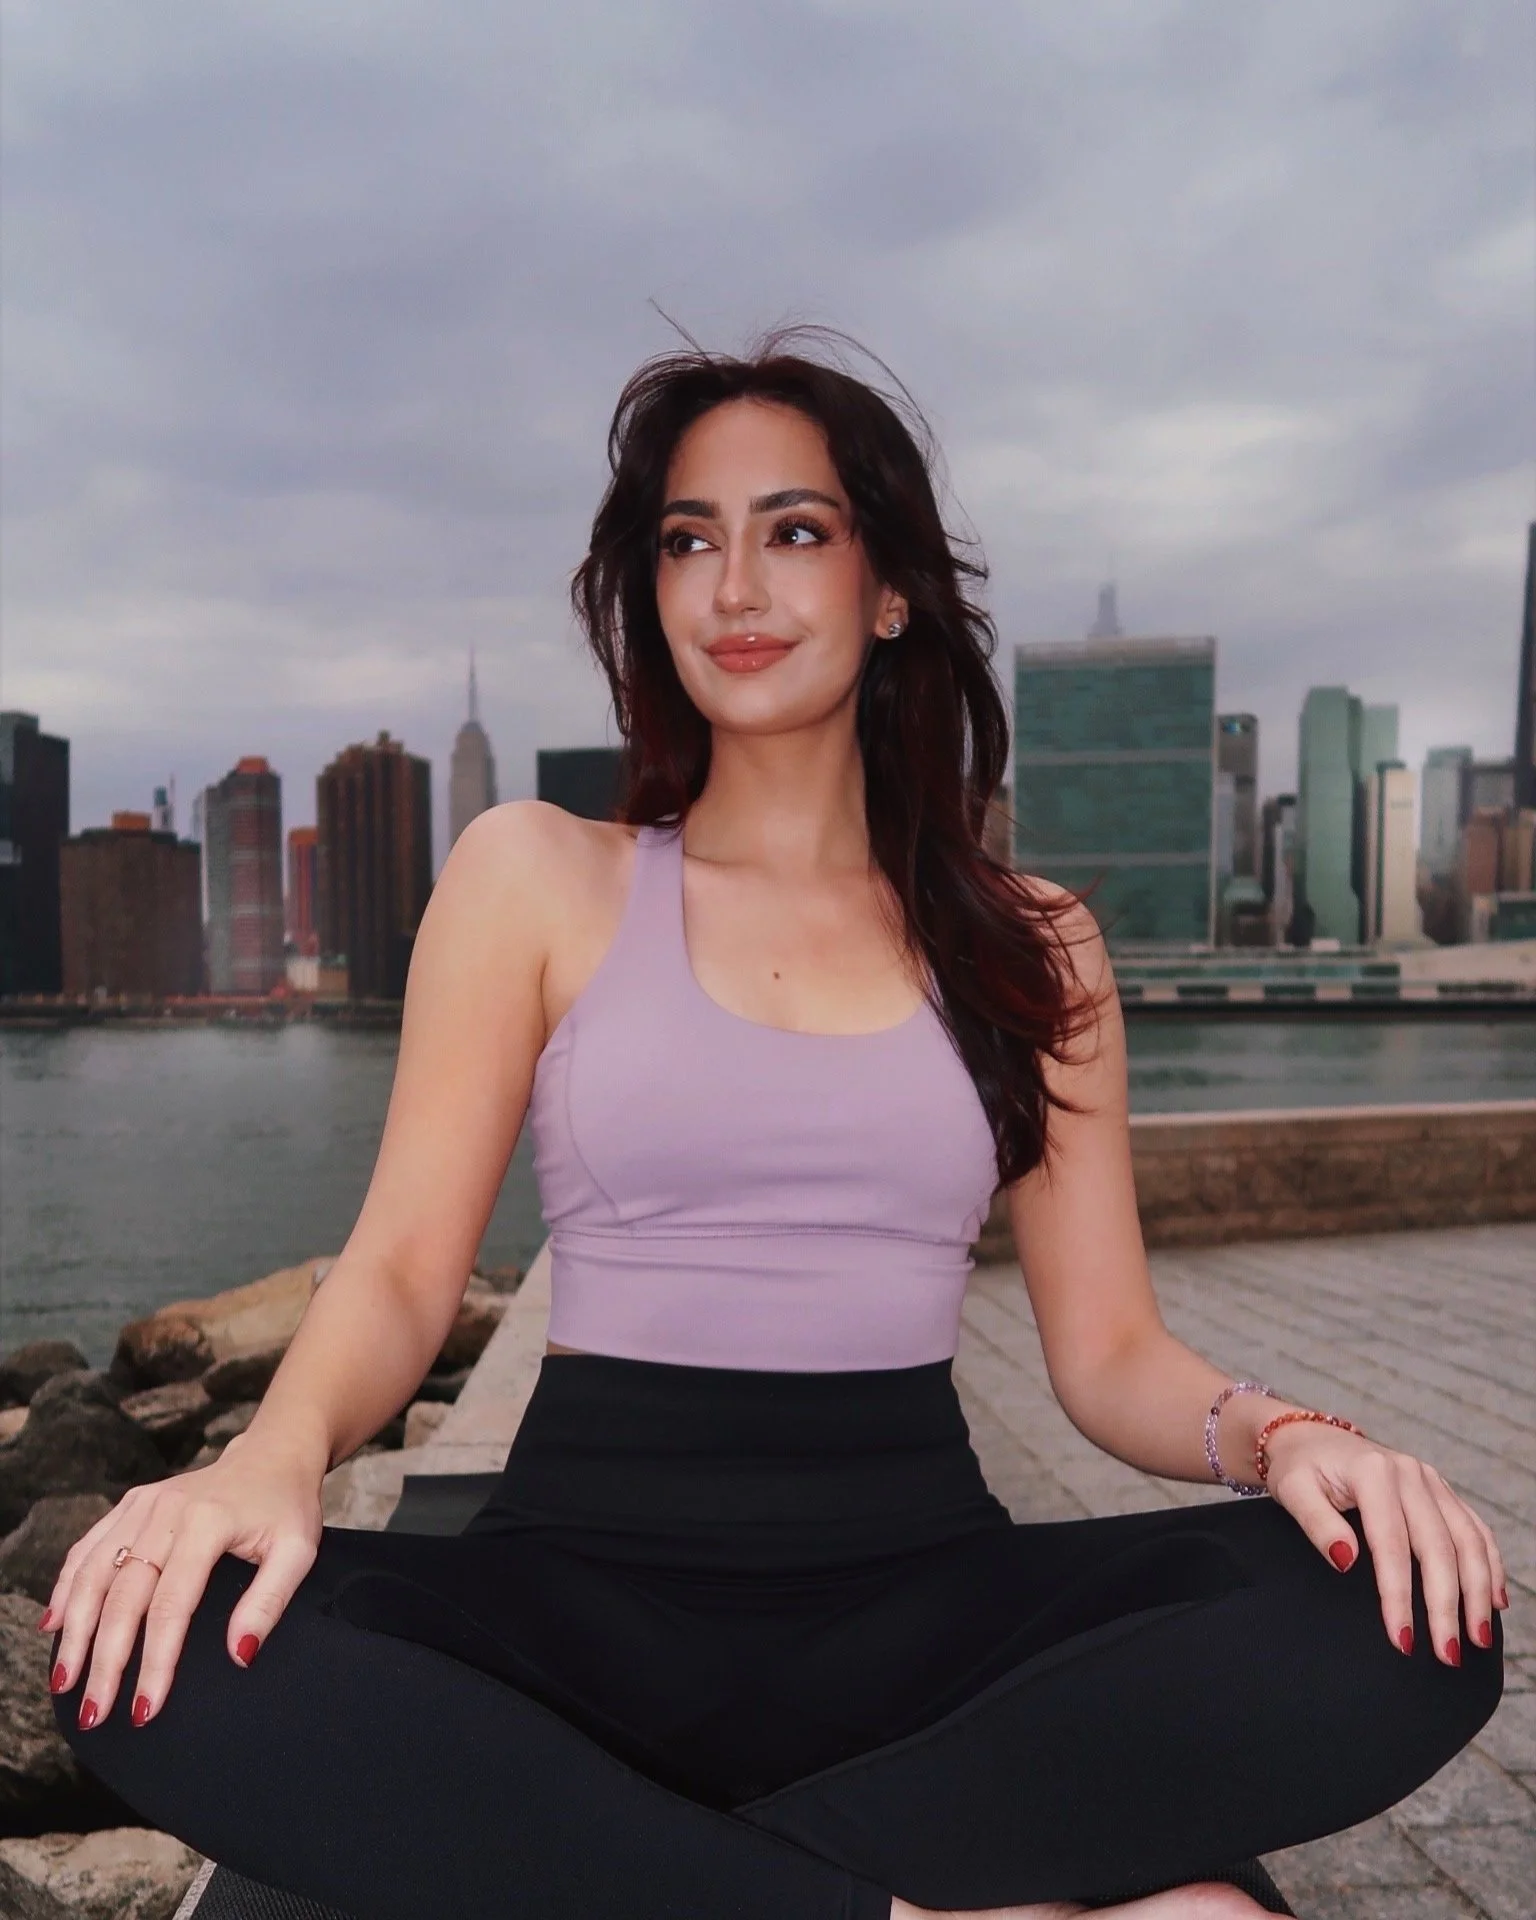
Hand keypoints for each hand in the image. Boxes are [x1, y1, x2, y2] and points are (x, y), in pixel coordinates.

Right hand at [40, 1431, 322, 1728]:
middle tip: (95, 1712)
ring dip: (76, 1631)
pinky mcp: (132, 1503)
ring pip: (94, 1574)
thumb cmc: (286, 1507)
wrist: (272, 1453)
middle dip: (105, 1661)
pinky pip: (88, 1548)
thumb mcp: (298, 1551)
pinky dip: (67, 1587)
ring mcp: (144, 1504)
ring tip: (65, 1681)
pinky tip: (54, 1625)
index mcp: (207, 1524)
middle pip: (123, 1596)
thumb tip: (239, 1655)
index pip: (171, 1606)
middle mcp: (166, 1511)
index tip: (146, 1709)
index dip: (155, 1662)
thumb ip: (269, 1602)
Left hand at [1263, 1421, 1508, 1665]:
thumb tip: (1346, 1561)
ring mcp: (1430, 1479)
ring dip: (1478, 1591)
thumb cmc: (1298, 1468)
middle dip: (1446, 1605)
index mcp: (1373, 1472)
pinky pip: (1475, 1528)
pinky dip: (1490, 1564)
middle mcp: (1410, 1472)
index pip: (1392, 1544)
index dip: (1399, 1596)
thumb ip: (1317, 1523)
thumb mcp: (1293, 1491)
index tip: (1402, 1640)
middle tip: (1448, 1654)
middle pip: (1439, 1547)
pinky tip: (1495, 1600)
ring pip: (1468, 1540)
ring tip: (1478, 1638)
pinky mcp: (1441, 1489)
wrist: (1309, 1437)